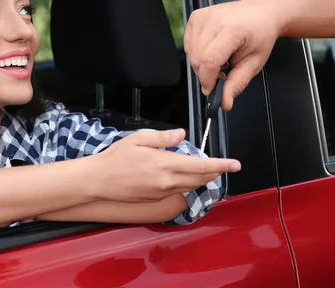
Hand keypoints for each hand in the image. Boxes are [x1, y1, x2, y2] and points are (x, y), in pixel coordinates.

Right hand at [91, 129, 240, 202]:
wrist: (99, 181)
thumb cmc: (116, 158)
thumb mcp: (139, 139)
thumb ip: (163, 137)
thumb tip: (181, 134)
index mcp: (166, 164)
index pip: (202, 166)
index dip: (221, 165)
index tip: (235, 164)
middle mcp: (167, 182)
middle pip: (201, 179)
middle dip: (215, 172)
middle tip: (223, 165)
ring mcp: (162, 192)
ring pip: (191, 187)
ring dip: (202, 179)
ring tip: (206, 170)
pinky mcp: (156, 199)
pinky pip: (179, 192)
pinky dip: (187, 184)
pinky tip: (183, 176)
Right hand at [184, 0, 281, 109]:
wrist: (261, 13)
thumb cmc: (260, 34)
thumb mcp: (254, 63)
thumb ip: (236, 84)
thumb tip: (224, 102)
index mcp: (232, 29)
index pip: (209, 61)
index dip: (208, 80)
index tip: (212, 89)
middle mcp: (215, 19)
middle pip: (197, 58)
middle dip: (206, 73)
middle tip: (222, 72)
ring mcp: (203, 16)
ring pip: (190, 52)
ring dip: (201, 62)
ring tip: (220, 58)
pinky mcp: (196, 16)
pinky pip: (188, 43)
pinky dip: (197, 52)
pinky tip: (211, 49)